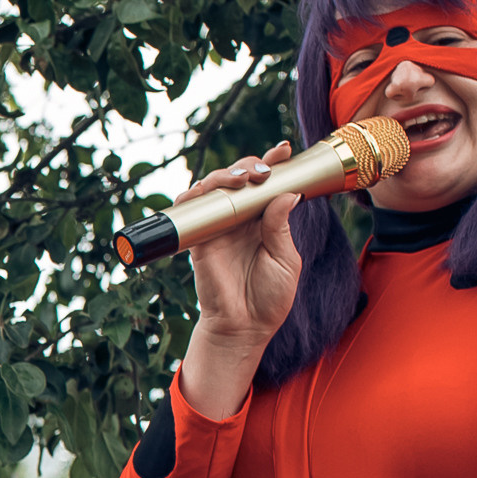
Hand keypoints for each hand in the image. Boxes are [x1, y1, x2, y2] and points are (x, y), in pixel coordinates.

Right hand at [175, 143, 302, 420]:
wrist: (244, 328)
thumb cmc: (269, 299)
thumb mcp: (285, 259)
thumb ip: (281, 226)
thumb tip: (286, 192)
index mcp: (265, 221)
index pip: (267, 185)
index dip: (272, 163)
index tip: (282, 150)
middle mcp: (240, 220)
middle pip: (238, 178)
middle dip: (249, 165)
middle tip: (262, 171)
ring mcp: (218, 228)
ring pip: (213, 187)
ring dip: (225, 174)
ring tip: (242, 178)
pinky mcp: (199, 240)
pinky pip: (190, 209)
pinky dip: (194, 194)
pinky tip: (206, 188)